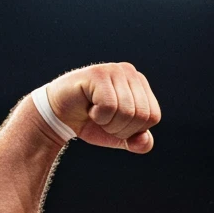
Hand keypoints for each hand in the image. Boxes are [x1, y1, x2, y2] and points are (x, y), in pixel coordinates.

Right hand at [44, 62, 160, 152]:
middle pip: (142, 115)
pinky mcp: (97, 73)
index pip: (153, 116)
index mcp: (141, 85)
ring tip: (96, 113)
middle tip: (104, 120)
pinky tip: (89, 107)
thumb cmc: (92, 123)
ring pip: (126, 112)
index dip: (134, 130)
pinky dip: (98, 116)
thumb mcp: (120, 137)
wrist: (60, 116)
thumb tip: (145, 139)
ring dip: (108, 123)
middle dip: (121, 128)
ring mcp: (114, 70)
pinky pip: (109, 107)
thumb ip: (138, 142)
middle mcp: (130, 72)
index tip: (116, 123)